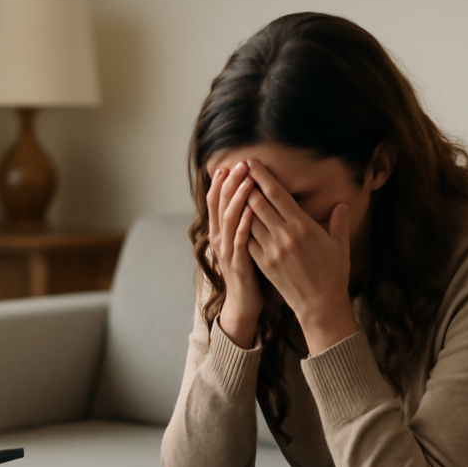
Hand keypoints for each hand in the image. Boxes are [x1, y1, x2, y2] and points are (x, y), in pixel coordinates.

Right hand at [207, 160, 262, 347]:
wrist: (243, 303)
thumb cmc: (247, 271)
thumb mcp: (240, 244)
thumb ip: (242, 223)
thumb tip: (249, 201)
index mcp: (220, 233)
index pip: (216, 202)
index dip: (221, 183)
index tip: (230, 164)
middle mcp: (219, 239)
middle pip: (220, 205)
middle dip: (230, 183)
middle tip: (240, 164)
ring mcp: (227, 251)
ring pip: (228, 219)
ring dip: (237, 198)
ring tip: (247, 180)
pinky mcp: (238, 263)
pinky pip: (240, 240)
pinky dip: (243, 224)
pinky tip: (251, 210)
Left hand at [245, 159, 357, 354]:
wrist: (320, 305)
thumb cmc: (333, 273)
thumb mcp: (340, 245)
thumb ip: (339, 222)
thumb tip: (341, 204)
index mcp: (303, 226)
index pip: (278, 195)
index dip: (262, 176)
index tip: (252, 162)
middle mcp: (284, 235)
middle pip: (258, 203)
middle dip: (246, 183)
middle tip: (236, 168)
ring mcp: (271, 250)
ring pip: (248, 219)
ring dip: (238, 202)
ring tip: (230, 187)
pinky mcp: (263, 263)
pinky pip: (245, 239)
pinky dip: (238, 225)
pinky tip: (232, 215)